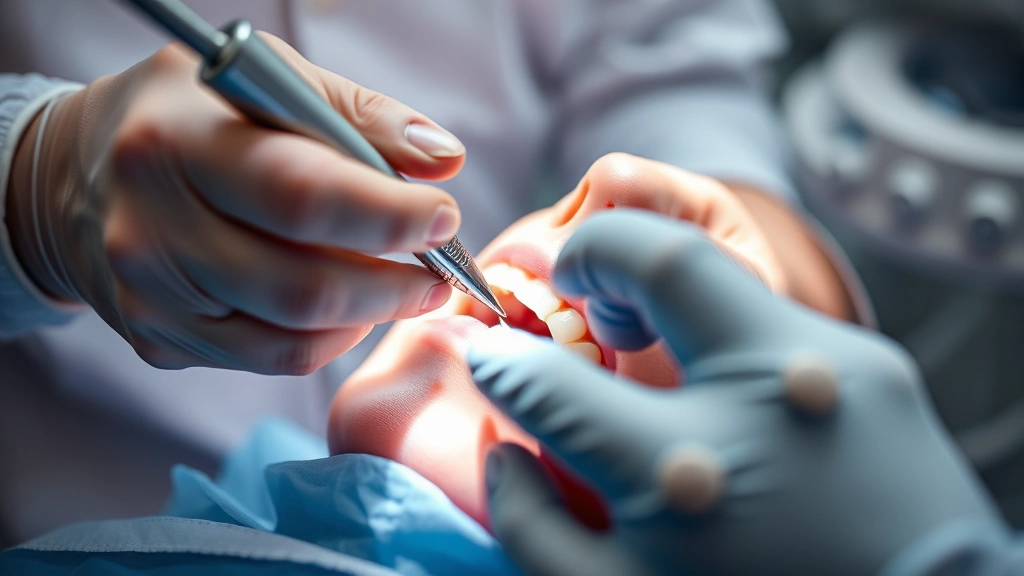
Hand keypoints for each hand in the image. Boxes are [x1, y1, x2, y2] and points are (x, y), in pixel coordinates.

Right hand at [6, 35, 465, 373]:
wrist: (80, 175)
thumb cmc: (194, 118)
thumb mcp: (267, 81)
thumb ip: (360, 115)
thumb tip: (444, 159)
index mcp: (178, 142)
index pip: (301, 195)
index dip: (388, 216)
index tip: (444, 216)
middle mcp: (151, 228)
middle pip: (304, 287)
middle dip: (396, 285)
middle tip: (442, 270)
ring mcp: (150, 297)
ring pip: (294, 337)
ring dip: (372, 315)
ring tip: (407, 285)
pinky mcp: (159, 339)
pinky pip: (272, 359)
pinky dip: (331, 338)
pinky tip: (350, 306)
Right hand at [467, 210, 1003, 575]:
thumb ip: (535, 528)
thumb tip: (504, 449)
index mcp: (675, 476)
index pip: (548, 384)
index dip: (503, 363)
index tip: (495, 357)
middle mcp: (759, 406)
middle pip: (661, 259)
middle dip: (595, 248)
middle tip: (571, 273)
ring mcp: (828, 373)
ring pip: (723, 272)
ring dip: (662, 284)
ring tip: (643, 321)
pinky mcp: (878, 368)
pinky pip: (775, 321)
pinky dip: (727, 331)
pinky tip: (724, 377)